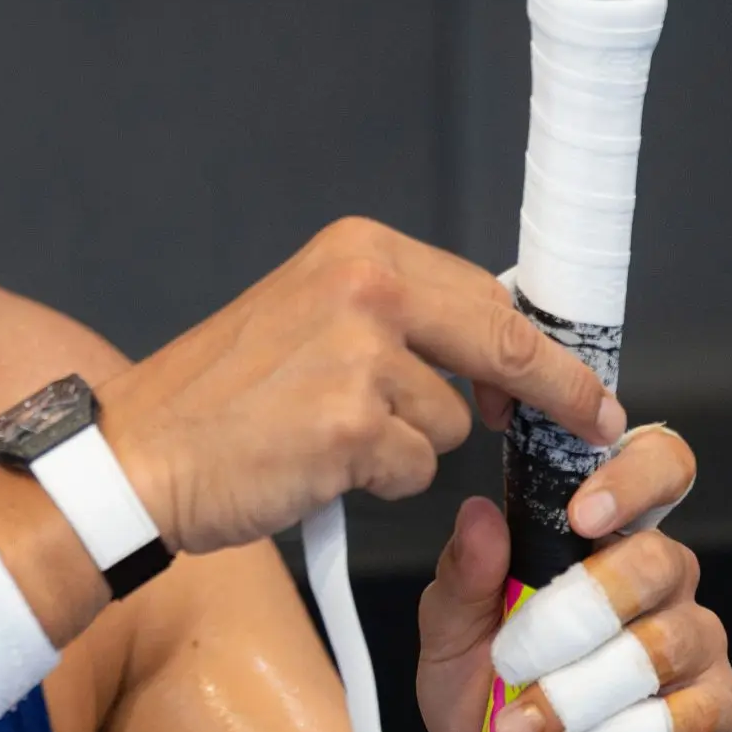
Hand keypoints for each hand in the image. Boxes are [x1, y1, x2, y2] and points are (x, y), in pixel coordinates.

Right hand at [98, 218, 624, 556]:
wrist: (137, 454)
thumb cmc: (215, 401)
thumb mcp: (304, 317)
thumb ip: (392, 319)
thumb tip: (490, 351)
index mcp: (356, 249)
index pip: (486, 294)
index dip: (543, 346)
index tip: (584, 381)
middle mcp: (364, 287)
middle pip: (502, 343)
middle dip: (555, 392)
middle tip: (593, 423)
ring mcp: (360, 356)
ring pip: (450, 422)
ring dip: (407, 448)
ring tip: (326, 442)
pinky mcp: (352, 427)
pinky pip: (414, 470)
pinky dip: (376, 481)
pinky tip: (316, 468)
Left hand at [414, 427, 731, 731]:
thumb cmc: (487, 694)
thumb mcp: (450, 635)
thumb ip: (463, 576)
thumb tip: (478, 514)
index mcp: (604, 536)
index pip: (658, 466)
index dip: (633, 478)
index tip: (581, 515)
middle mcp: (664, 577)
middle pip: (659, 560)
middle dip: (575, 614)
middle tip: (512, 660)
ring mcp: (696, 643)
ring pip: (661, 644)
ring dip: (577, 691)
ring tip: (519, 725)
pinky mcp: (715, 711)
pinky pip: (683, 714)